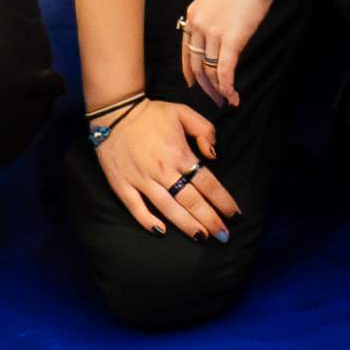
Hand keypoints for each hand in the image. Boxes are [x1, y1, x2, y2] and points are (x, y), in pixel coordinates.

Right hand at [98, 94, 237, 239]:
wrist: (114, 112)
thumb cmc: (152, 114)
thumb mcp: (183, 112)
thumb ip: (204, 130)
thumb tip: (213, 156)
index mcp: (179, 154)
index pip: (207, 182)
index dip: (223, 200)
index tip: (235, 214)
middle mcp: (163, 170)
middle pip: (191, 200)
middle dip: (210, 219)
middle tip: (223, 235)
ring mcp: (141, 179)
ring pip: (167, 208)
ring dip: (186, 224)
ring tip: (201, 237)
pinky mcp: (122, 185)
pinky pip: (135, 207)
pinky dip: (147, 220)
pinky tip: (161, 231)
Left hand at [173, 0, 287, 105]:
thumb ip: (212, 17)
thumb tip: (218, 37)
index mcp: (192, 15)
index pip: (185, 51)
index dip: (189, 71)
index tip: (192, 83)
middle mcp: (198, 25)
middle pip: (197, 64)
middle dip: (204, 85)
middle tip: (212, 97)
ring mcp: (213, 33)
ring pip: (211, 69)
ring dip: (218, 88)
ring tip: (225, 99)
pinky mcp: (231, 39)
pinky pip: (226, 69)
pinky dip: (228, 85)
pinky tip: (232, 95)